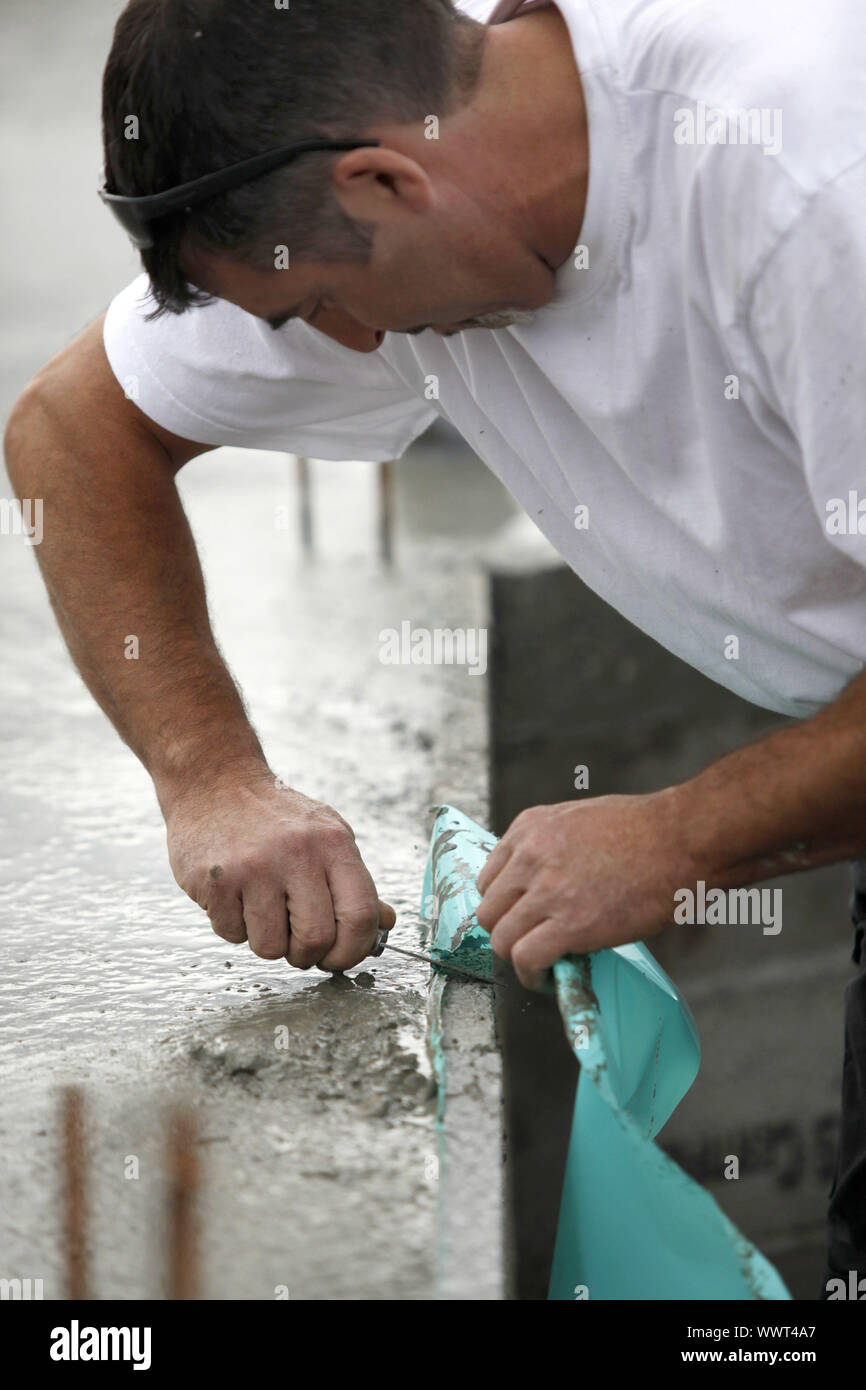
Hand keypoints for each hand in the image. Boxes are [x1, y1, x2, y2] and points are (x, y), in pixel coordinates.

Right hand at [163, 766, 394, 969]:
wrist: (214, 782)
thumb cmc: (273, 816)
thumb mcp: (325, 835)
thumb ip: (353, 882)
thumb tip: (384, 922)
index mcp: (333, 843)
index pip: (360, 914)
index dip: (354, 949)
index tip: (339, 957)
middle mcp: (297, 853)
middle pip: (316, 938)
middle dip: (307, 953)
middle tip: (296, 943)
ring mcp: (254, 867)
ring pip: (271, 947)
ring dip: (267, 941)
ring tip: (261, 909)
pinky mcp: (217, 881)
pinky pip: (232, 935)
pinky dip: (234, 926)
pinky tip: (235, 896)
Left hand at [475, 791, 685, 989]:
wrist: (679, 840)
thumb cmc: (644, 830)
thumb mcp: (579, 819)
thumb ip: (551, 846)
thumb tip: (540, 880)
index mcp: (530, 828)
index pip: (489, 879)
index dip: (505, 905)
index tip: (521, 919)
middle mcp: (530, 856)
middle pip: (488, 911)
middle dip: (507, 932)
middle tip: (531, 943)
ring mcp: (547, 890)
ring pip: (501, 939)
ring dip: (517, 957)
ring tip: (541, 965)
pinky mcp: (570, 923)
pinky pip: (526, 958)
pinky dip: (531, 975)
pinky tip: (547, 977)